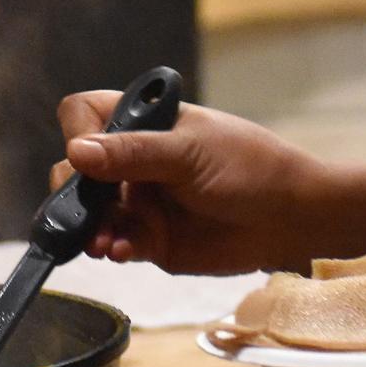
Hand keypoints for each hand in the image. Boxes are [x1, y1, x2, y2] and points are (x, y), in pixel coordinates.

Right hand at [52, 95, 352, 275]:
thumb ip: (135, 154)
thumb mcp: (191, 154)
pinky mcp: (150, 239)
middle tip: (88, 211)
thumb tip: (76, 152)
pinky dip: (115, 247)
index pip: (86, 114)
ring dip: (90, 227)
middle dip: (75, 193)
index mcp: (146, 124)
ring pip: (91, 213)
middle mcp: (135, 160)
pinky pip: (117, 243)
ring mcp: (140, 201)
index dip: (79, 132)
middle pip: (77, 170)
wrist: (290, 220)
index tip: (88, 157)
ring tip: (104, 243)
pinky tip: (125, 251)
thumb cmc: (251, 169)